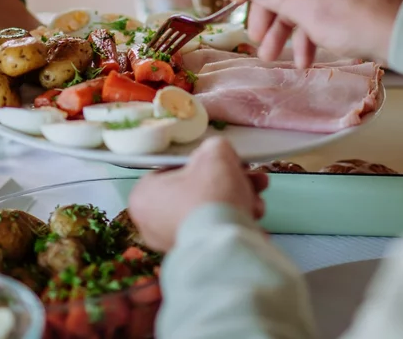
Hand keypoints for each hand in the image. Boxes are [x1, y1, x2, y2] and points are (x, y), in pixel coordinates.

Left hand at [129, 137, 268, 251]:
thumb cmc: (211, 196)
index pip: (173, 168)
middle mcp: (152, 223)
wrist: (227, 246)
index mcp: (144, 195)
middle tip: (248, 175)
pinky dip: (235, 220)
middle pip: (196, 190)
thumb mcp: (216, 153)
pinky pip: (216, 230)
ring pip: (210, 210)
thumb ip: (215, 147)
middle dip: (229, 181)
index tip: (223, 160)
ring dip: (238, 199)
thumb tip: (220, 153)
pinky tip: (253, 214)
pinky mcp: (197, 256)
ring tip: (258, 194)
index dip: (203, 160)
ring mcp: (174, 243)